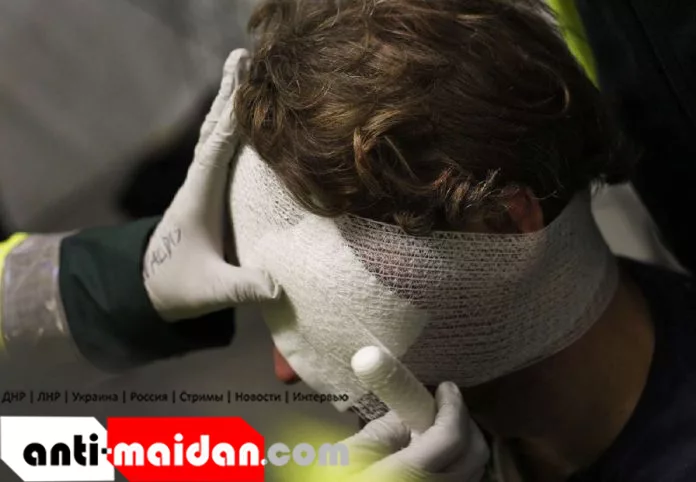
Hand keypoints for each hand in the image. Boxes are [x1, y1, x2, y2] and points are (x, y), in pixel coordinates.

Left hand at [143, 49, 279, 320]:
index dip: (231, 121)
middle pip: (214, 130)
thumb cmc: (178, 286)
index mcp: (198, 198)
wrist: (148, 287)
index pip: (215, 152)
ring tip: (244, 71)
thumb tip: (275, 285)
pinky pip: (221, 148)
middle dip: (229, 95)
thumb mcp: (210, 291)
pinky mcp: (209, 191)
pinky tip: (244, 113)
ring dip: (230, 103)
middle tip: (242, 57)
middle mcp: (198, 183)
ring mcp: (202, 184)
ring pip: (216, 134)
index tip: (244, 90)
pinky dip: (232, 124)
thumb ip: (240, 288)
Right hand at [298, 382, 489, 481]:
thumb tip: (411, 407)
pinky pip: (466, 481)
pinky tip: (438, 452)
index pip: (450, 437)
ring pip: (477, 469)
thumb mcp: (347, 455)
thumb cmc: (334, 481)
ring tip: (440, 424)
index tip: (444, 387)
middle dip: (464, 421)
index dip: (453, 407)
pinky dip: (462, 462)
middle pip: (475, 454)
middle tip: (444, 402)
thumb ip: (385, 429)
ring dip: (466, 441)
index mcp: (404, 475)